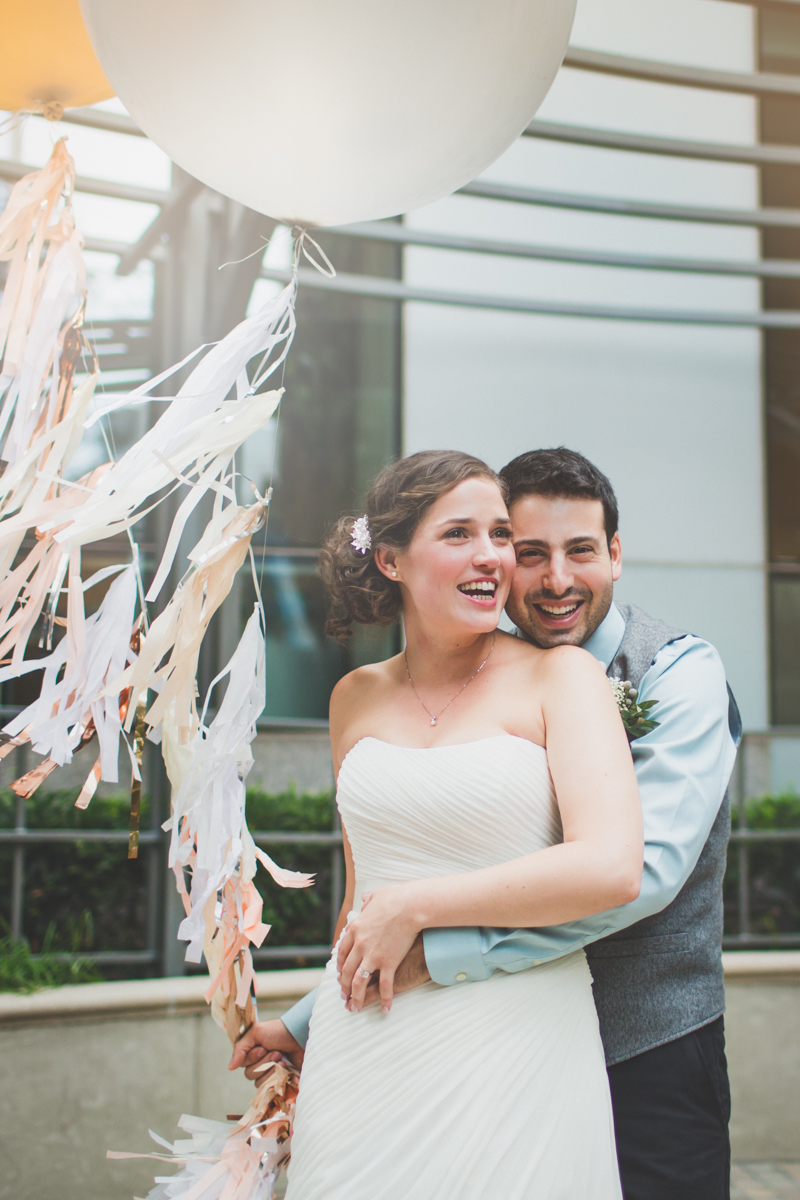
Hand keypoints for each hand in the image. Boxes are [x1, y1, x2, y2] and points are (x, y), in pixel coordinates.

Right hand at [228, 1018, 303, 1082]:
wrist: (300, 1036)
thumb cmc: (279, 1032)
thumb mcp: (256, 1033)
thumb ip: (240, 1049)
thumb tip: (230, 1068)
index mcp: (251, 1053)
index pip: (242, 1064)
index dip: (252, 1058)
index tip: (263, 1047)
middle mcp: (258, 1065)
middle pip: (250, 1075)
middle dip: (264, 1063)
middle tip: (276, 1052)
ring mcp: (269, 1074)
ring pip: (260, 1083)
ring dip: (272, 1069)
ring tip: (282, 1059)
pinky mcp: (279, 1082)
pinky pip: (270, 1089)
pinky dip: (277, 1078)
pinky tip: (285, 1068)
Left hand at [336, 884, 420, 1012]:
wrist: (410, 906)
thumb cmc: (396, 898)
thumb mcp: (377, 895)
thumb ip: (368, 900)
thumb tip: (364, 899)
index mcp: (355, 929)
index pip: (342, 952)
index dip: (340, 966)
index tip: (340, 975)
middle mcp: (360, 945)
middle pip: (347, 970)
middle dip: (344, 986)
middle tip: (344, 997)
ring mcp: (373, 956)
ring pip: (359, 982)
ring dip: (356, 997)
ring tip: (355, 1008)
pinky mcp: (388, 963)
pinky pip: (384, 986)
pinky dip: (384, 999)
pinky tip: (386, 1009)